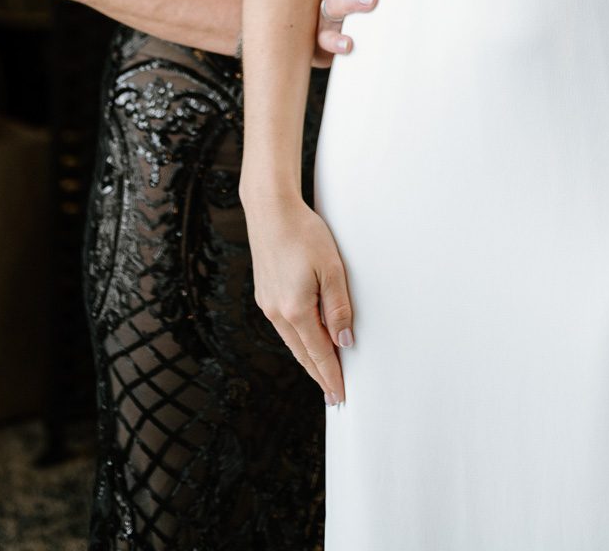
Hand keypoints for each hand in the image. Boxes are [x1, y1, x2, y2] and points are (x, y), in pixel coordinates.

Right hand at [246, 197, 352, 404]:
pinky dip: (297, 340)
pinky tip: (305, 341)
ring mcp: (267, 304)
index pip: (319, 353)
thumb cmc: (304, 233)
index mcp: (295, 309)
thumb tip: (344, 341)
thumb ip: (339, 307)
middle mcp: (277, 312)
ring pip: (292, 342)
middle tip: (334, 397)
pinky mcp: (264, 294)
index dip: (332, 375)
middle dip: (320, 376)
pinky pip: (283, 326)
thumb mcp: (331, 268)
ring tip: (322, 374)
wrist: (271, 210)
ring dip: (308, 359)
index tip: (341, 396)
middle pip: (303, 354)